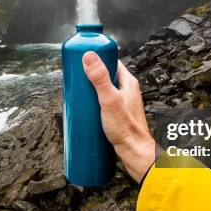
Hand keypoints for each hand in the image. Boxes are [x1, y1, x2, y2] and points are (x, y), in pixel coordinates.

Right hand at [82, 51, 156, 182]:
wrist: (135, 153)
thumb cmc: (126, 129)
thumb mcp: (109, 100)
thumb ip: (100, 78)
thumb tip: (89, 56)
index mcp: (128, 82)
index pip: (111, 62)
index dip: (97, 59)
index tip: (82, 60)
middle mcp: (127, 90)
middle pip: (105, 76)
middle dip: (90, 77)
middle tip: (76, 79)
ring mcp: (123, 103)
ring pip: (103, 91)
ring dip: (91, 91)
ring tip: (78, 95)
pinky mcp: (117, 115)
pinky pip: (103, 103)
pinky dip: (94, 103)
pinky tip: (86, 109)